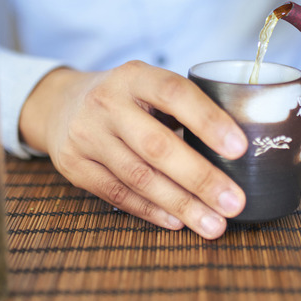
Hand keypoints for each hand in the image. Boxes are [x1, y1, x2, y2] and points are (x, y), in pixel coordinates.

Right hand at [18, 61, 247, 239]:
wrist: (60, 105)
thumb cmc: (125, 99)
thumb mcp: (148, 86)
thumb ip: (183, 107)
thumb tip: (238, 152)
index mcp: (134, 76)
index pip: (174, 93)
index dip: (208, 120)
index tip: (240, 149)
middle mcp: (106, 102)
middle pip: (157, 145)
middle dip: (200, 178)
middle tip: (234, 202)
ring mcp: (86, 135)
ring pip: (138, 177)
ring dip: (180, 204)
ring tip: (213, 224)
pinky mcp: (74, 166)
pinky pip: (117, 194)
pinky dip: (151, 210)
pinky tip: (177, 222)